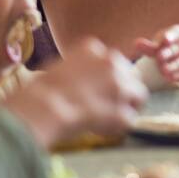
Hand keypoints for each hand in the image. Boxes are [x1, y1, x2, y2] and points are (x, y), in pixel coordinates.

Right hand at [3, 38, 147, 148]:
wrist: (42, 108)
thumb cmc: (40, 90)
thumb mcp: (59, 67)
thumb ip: (80, 68)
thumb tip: (84, 78)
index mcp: (93, 48)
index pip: (113, 61)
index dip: (108, 77)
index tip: (97, 89)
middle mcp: (111, 62)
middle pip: (131, 75)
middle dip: (122, 90)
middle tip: (106, 104)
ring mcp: (120, 86)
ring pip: (138, 96)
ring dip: (125, 107)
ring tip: (105, 119)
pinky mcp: (122, 109)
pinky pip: (129, 119)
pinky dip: (118, 126)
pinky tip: (100, 129)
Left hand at [132, 24, 178, 85]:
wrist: (170, 58)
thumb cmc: (162, 45)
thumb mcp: (155, 43)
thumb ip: (147, 45)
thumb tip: (136, 44)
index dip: (172, 36)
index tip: (165, 40)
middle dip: (171, 51)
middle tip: (159, 56)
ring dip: (174, 65)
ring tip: (163, 69)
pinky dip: (177, 75)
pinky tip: (168, 77)